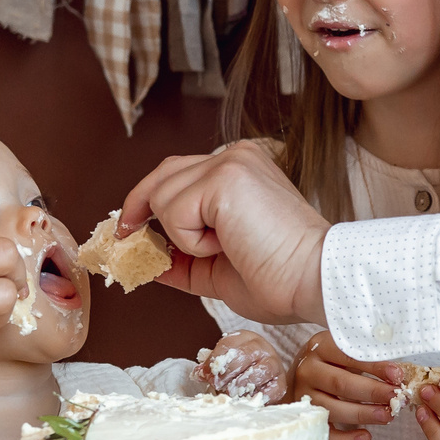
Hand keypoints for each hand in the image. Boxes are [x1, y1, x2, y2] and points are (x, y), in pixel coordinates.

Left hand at [119, 143, 329, 324]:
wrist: (314, 282)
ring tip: (226, 248)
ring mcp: (231, 162)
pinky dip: (191, 240)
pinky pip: (175, 211)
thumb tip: (146, 260)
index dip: (148, 202)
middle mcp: (237, 157)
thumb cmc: (281, 280)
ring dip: (183, 237)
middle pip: (163, 174)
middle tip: (125, 238)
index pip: (179, 175)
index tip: (129, 228)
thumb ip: (183, 259)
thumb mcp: (217, 269)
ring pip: (163, 196)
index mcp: (242, 171)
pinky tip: (227, 245)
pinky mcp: (225, 176)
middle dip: (139, 209)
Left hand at [198, 333, 292, 403]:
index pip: (229, 344)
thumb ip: (211, 366)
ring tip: (231, 393)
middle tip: (217, 385)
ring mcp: (274, 365)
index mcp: (245, 338)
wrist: (262, 380)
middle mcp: (262, 348)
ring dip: (243, 384)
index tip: (206, 374)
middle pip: (245, 355)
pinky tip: (246, 400)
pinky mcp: (281, 383)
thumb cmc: (238, 369)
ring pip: (261, 371)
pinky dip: (259, 396)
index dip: (215, 360)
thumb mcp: (223, 362)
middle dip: (228, 372)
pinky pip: (273, 389)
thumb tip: (199, 373)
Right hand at [293, 330, 396, 439]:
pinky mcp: (306, 419)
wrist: (304, 375)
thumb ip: (368, 356)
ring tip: (388, 416)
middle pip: (340, 383)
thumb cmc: (333, 361)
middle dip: (373, 392)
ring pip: (333, 409)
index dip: (374, 366)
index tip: (397, 375)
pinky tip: (366, 436)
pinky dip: (346, 438)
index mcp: (320, 347)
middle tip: (397, 398)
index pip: (348, 356)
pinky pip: (326, 433)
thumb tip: (399, 372)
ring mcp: (303, 397)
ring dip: (364, 414)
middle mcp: (307, 371)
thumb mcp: (346, 350)